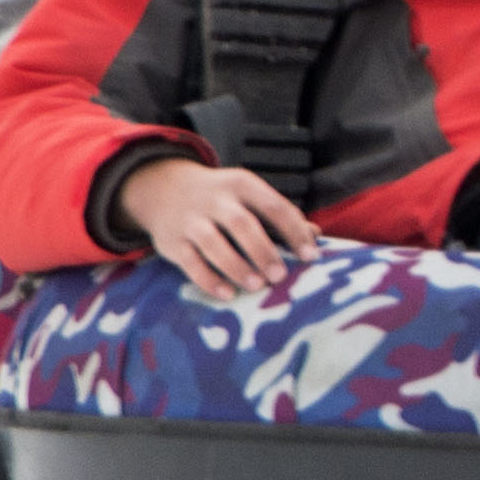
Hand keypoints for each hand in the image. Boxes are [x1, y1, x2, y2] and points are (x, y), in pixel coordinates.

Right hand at [119, 151, 319, 298]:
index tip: (310, 256)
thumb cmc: (221, 199)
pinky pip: (190, 263)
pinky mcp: (172, 241)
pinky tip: (228, 294)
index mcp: (241, 184)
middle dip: (263, 251)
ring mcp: (190, 219)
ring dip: (236, 266)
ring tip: (257, 286)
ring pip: (213, 243)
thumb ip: (279, 215)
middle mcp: (215, 199)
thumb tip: (316, 236)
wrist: (164, 188)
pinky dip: (209, 280)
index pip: (273, 206)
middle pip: (241, 224)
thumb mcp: (248, 196)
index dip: (294, 231)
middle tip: (280, 277)